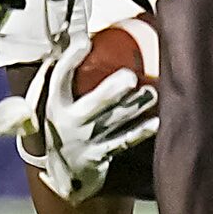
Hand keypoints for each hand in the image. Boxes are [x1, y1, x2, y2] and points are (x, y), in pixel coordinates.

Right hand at [39, 38, 158, 205]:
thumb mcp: (57, 104)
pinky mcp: (100, 157)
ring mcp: (85, 142)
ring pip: (114, 121)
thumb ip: (65, 77)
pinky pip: (124, 142)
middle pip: (92, 105)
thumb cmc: (67, 127)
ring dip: (134, 107)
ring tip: (152, 93)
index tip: (85, 41)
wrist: (65, 176)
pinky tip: (157, 121)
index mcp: (55, 105)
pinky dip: (140, 132)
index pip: (59, 79)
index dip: (70, 60)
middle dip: (110, 92)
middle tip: (129, 77)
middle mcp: (68, 124)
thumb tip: (81, 37)